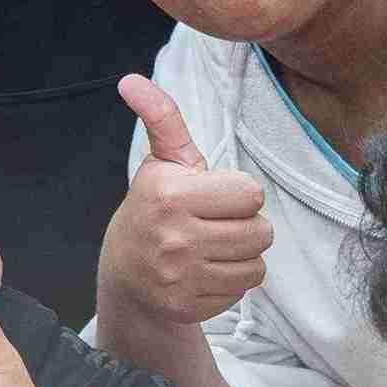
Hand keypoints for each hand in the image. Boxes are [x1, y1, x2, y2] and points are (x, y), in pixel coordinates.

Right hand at [97, 75, 271, 328]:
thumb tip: (131, 80)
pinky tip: (206, 272)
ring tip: (214, 247)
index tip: (214, 197)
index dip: (238, 194)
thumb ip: (161, 118)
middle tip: (217, 224)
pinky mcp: (187, 305)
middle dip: (246, 226)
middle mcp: (174, 236)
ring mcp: (179, 276)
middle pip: (260, 232)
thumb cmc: (155, 208)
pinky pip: (241, 291)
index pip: (252, 194)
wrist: (125, 271)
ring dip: (243, 256)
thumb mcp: (162, 162)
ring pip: (256, 265)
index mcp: (170, 193)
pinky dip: (231, 282)